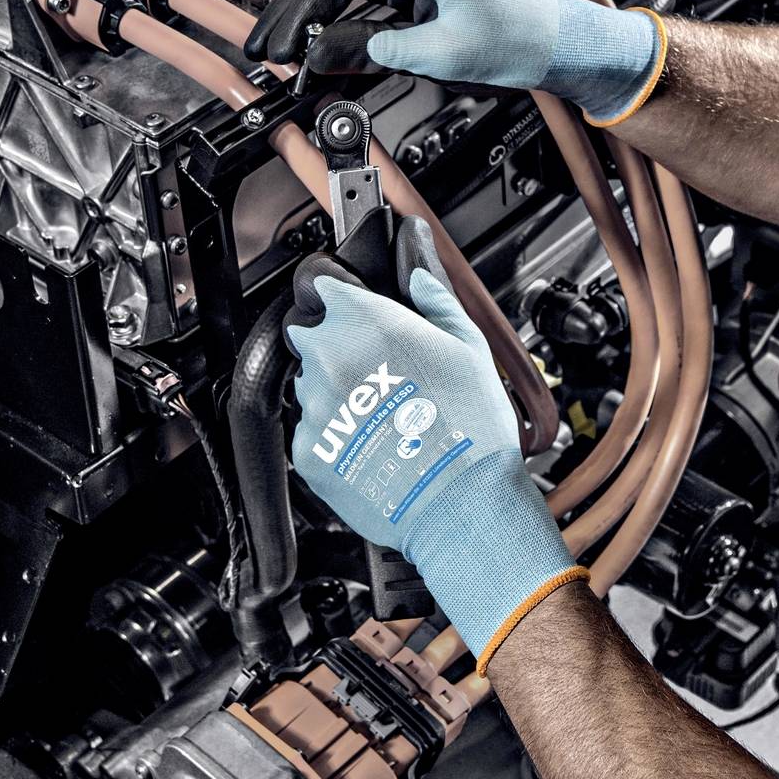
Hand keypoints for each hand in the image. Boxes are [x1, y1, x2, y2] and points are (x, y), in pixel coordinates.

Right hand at [247, 0, 664, 124]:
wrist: (564, 39)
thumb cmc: (522, 36)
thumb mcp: (439, 53)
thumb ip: (373, 51)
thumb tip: (319, 54)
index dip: (300, 13)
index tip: (280, 48)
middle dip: (297, 12)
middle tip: (267, 50)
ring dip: (317, 16)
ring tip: (288, 52)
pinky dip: (346, 19)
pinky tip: (326, 45)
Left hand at [284, 231, 582, 660]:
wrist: (459, 505)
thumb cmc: (470, 427)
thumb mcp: (469, 346)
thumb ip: (435, 300)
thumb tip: (418, 273)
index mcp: (365, 322)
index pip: (324, 286)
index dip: (339, 296)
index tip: (351, 306)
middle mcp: (329, 359)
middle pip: (313, 336)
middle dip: (338, 346)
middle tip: (380, 370)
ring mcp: (313, 406)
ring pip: (310, 385)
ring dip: (336, 391)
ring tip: (383, 415)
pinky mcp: (308, 451)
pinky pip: (311, 431)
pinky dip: (334, 435)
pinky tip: (371, 444)